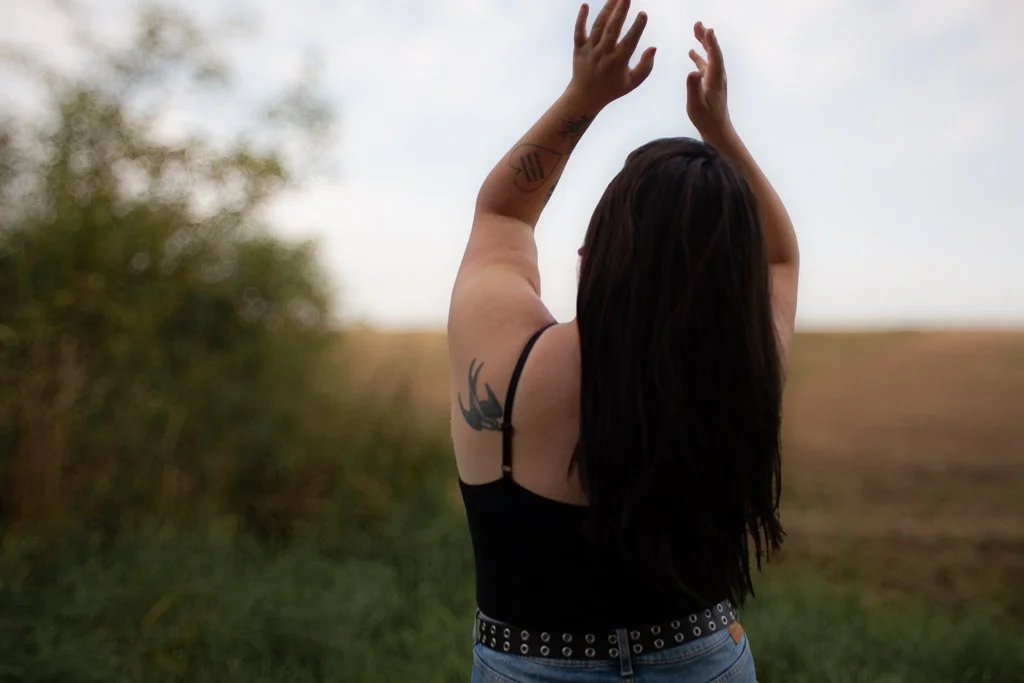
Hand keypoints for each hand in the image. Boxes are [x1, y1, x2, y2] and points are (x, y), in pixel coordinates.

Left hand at [567, 0, 656, 108]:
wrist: (585, 97)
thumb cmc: (612, 89)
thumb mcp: (632, 82)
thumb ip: (645, 67)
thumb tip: (653, 48)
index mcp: (618, 62)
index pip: (629, 41)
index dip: (637, 27)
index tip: (643, 14)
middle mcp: (603, 54)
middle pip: (612, 29)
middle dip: (620, 12)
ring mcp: (590, 50)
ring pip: (598, 26)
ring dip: (607, 9)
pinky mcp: (579, 49)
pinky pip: (579, 31)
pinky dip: (581, 18)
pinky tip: (585, 5)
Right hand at [686, 22, 733, 145]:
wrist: (717, 131)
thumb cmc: (706, 120)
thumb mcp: (696, 105)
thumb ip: (694, 88)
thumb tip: (692, 71)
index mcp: (716, 79)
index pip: (715, 56)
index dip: (711, 43)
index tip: (707, 30)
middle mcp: (718, 76)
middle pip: (714, 52)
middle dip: (706, 37)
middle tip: (698, 24)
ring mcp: (715, 79)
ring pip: (710, 56)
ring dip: (703, 43)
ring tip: (695, 31)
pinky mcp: (711, 84)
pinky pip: (706, 65)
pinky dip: (700, 56)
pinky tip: (692, 53)